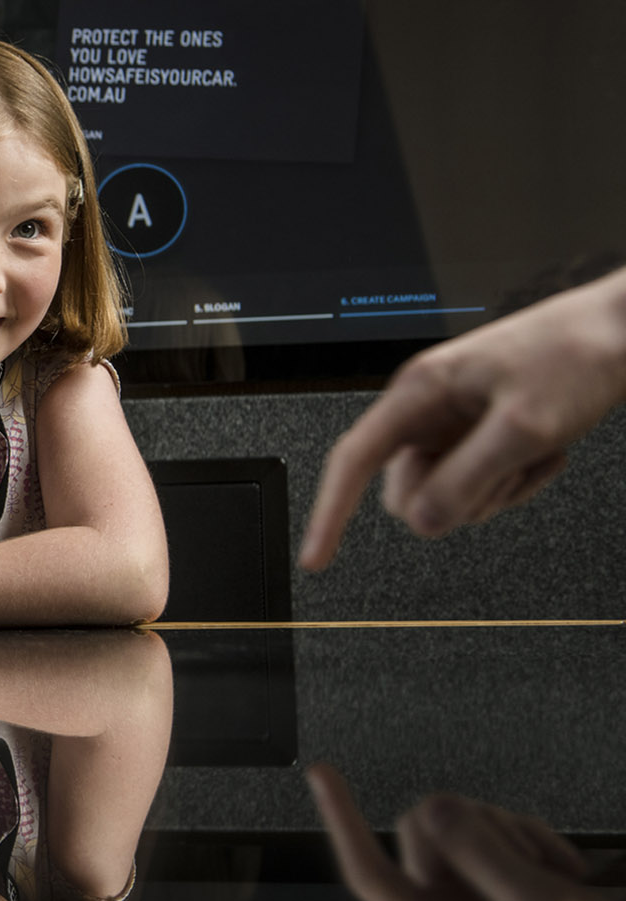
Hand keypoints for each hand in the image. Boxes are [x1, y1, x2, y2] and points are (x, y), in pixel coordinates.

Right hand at [301, 268, 625, 569]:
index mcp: (420, 391)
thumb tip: (423, 522)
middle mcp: (428, 409)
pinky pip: (479, 489)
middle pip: (407, 492)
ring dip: (496, 491)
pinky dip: (517, 483)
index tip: (315, 557)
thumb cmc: (575, 356)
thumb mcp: (525, 428)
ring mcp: (454, 426)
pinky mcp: (480, 439)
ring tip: (534, 452)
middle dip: (457, 498)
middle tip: (506, 470)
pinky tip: (545, 451)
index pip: (353, 461)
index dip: (329, 512)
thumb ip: (466, 479)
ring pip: (446, 497)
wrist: (620, 333)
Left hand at [308, 764, 610, 900]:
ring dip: (512, 834)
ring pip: (461, 823)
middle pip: (424, 830)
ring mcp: (474, 896)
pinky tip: (567, 869)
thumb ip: (485, 857)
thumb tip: (435, 807)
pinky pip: (498, 830)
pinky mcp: (503, 880)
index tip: (322, 772)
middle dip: (476, 828)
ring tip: (557, 872)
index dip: (343, 822)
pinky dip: (533, 838)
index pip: (371, 873)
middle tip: (528, 859)